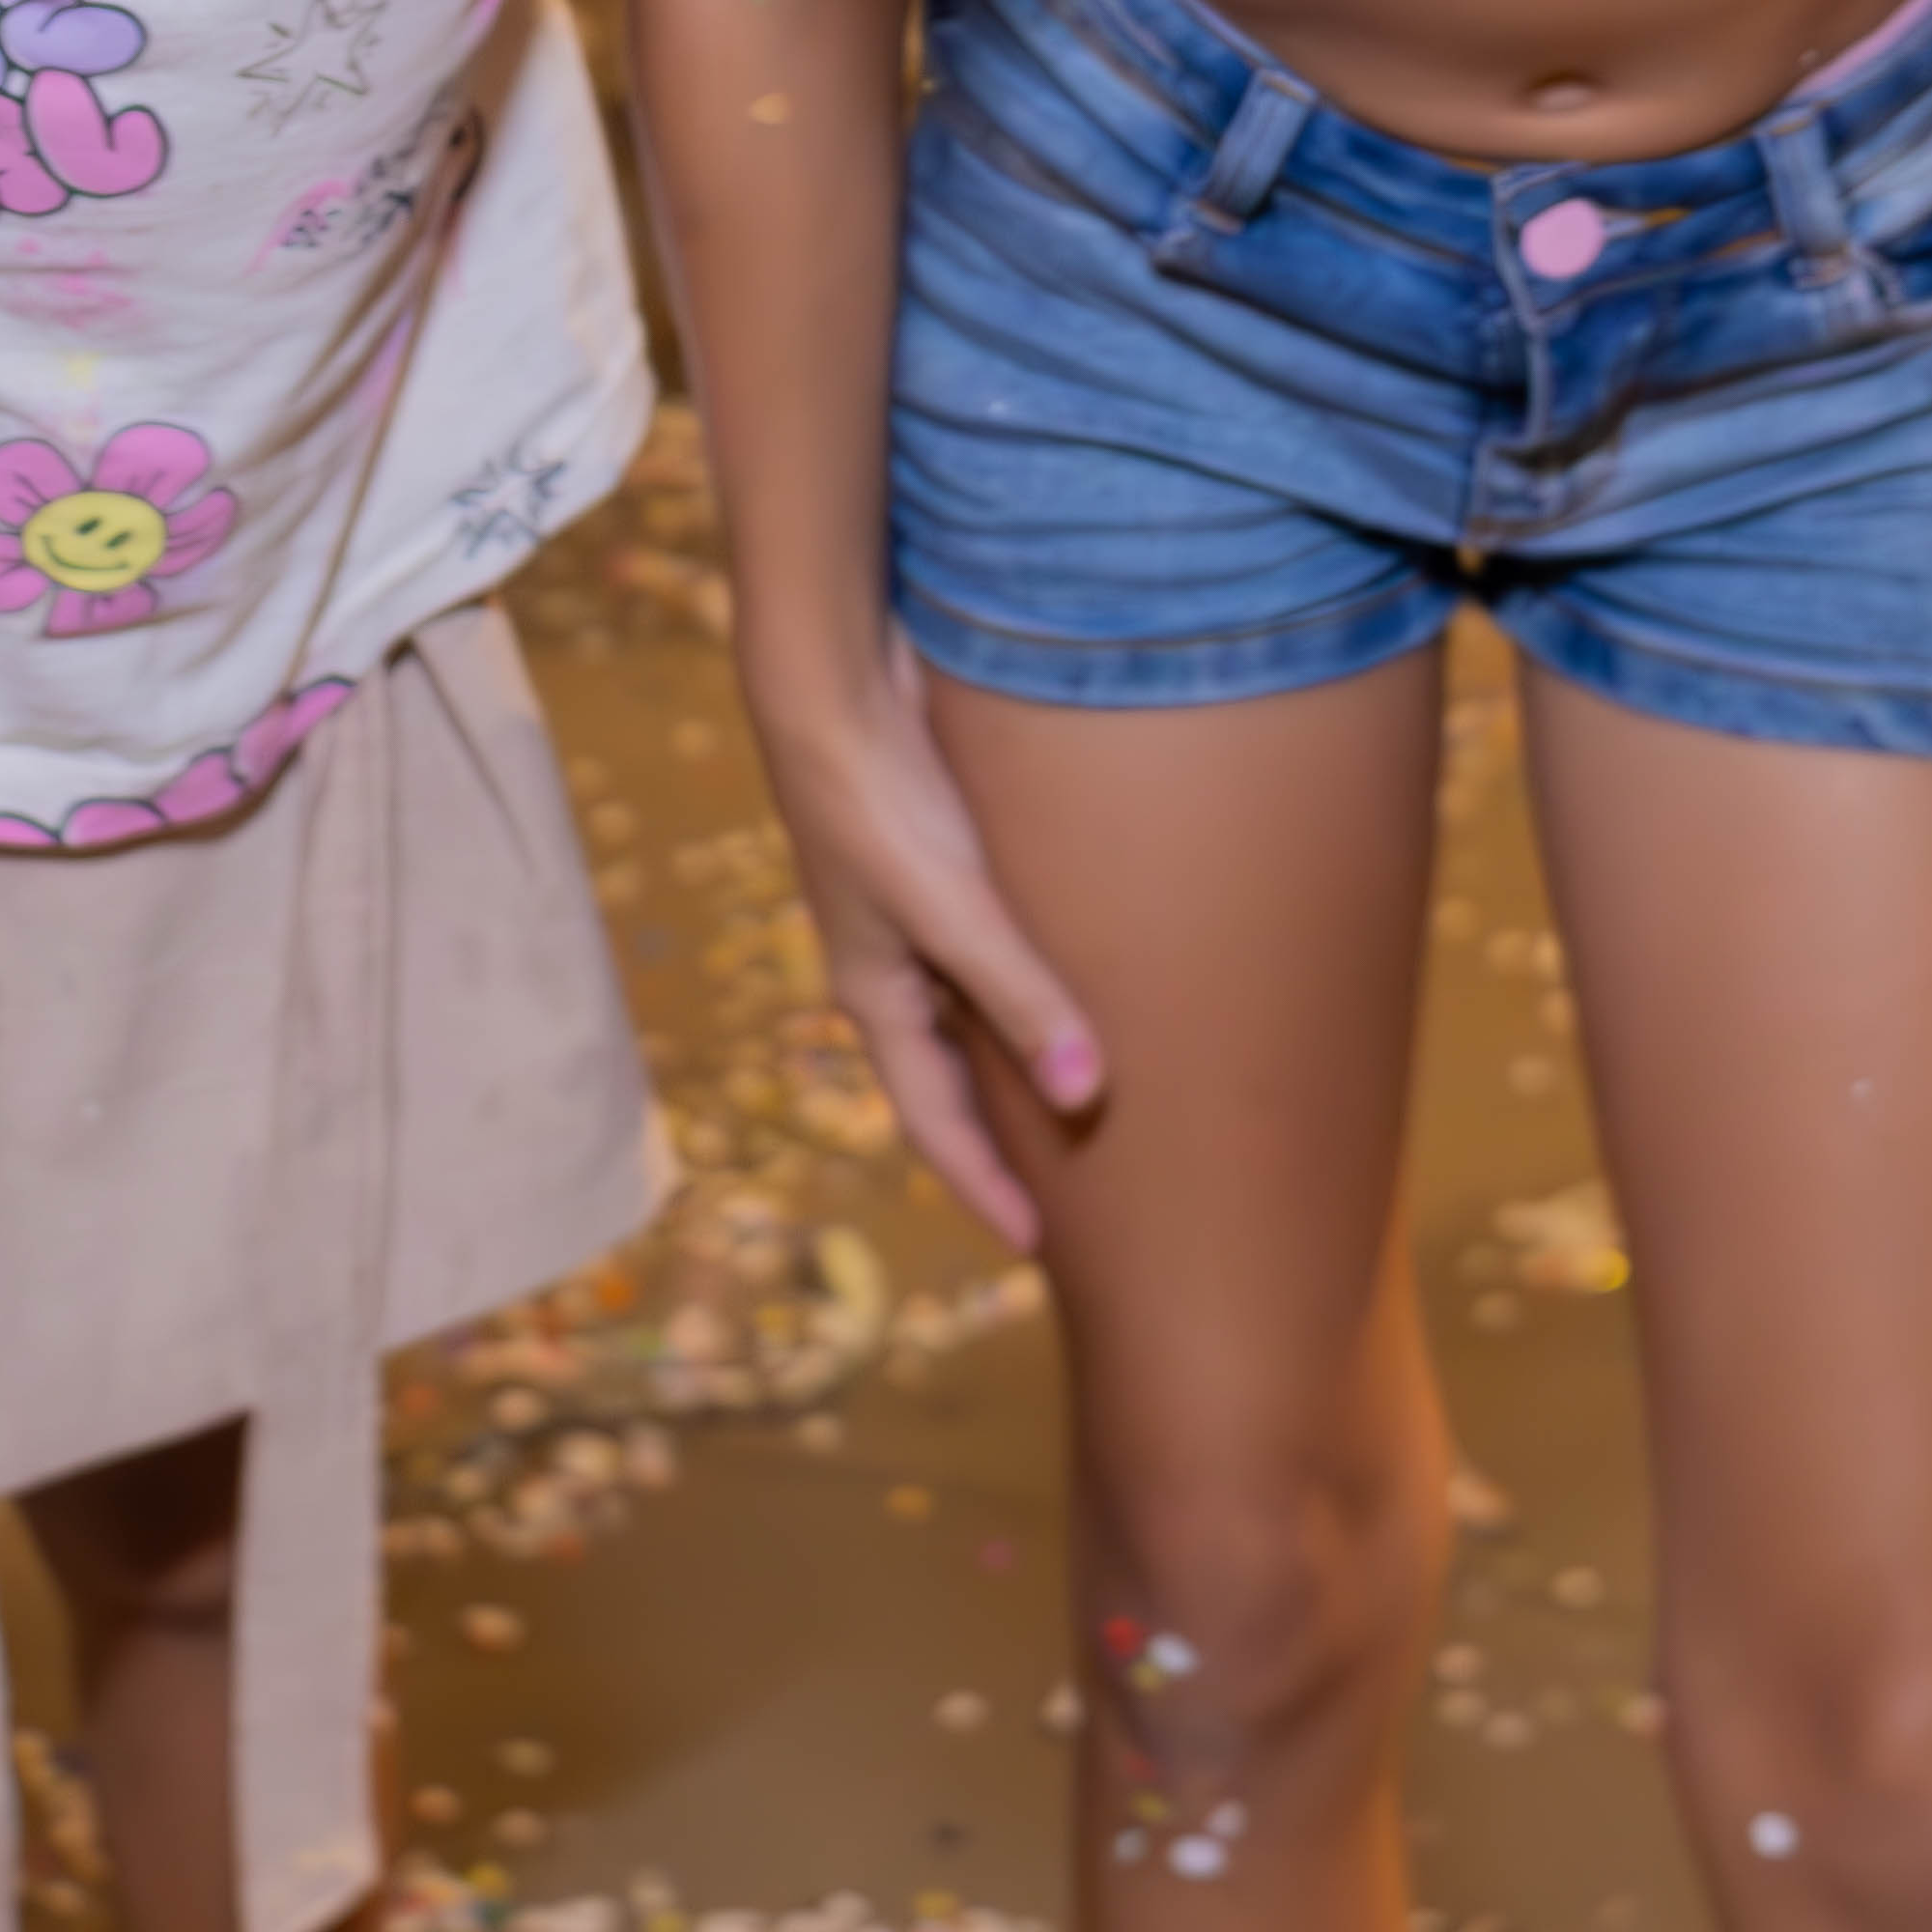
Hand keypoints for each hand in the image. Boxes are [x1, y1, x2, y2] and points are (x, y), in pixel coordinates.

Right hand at [749, 638, 1102, 1251]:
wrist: (835, 681)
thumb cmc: (876, 797)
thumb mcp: (949, 905)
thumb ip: (1018, 991)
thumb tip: (1087, 1092)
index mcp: (876, 994)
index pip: (934, 1120)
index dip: (984, 1185)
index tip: (1038, 1249)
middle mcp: (894, 966)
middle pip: (955, 1075)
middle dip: (1006, 1134)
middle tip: (1078, 1187)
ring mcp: (915, 914)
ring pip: (977, 1010)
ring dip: (1024, 1052)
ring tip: (1095, 1089)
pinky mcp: (943, 861)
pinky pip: (995, 945)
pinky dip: (1033, 976)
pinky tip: (1084, 968)